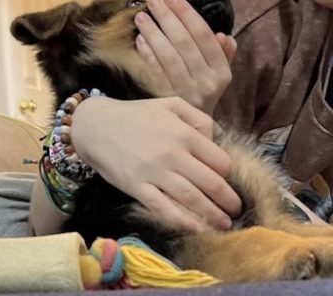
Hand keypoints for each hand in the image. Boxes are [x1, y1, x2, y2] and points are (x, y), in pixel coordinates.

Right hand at [72, 96, 241, 230]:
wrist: (96, 125)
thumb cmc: (136, 115)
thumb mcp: (171, 104)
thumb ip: (198, 118)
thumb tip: (214, 141)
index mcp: (184, 133)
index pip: (219, 160)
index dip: (228, 174)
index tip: (229, 182)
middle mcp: (173, 153)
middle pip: (210, 182)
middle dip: (228, 199)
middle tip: (236, 209)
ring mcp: (154, 172)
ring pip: (192, 197)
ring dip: (212, 214)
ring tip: (224, 224)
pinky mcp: (137, 188)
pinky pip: (164, 208)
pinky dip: (183, 221)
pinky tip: (197, 229)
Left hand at [134, 0, 236, 113]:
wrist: (192, 133)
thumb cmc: (204, 94)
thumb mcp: (219, 76)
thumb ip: (223, 55)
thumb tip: (224, 35)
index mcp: (221, 73)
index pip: (205, 37)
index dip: (187, 14)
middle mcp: (205, 83)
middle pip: (184, 43)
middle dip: (167, 18)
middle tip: (153, 1)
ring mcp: (184, 93)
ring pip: (168, 57)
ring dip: (153, 33)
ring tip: (141, 16)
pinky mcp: (166, 100)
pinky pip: (154, 72)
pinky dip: (146, 54)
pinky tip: (139, 39)